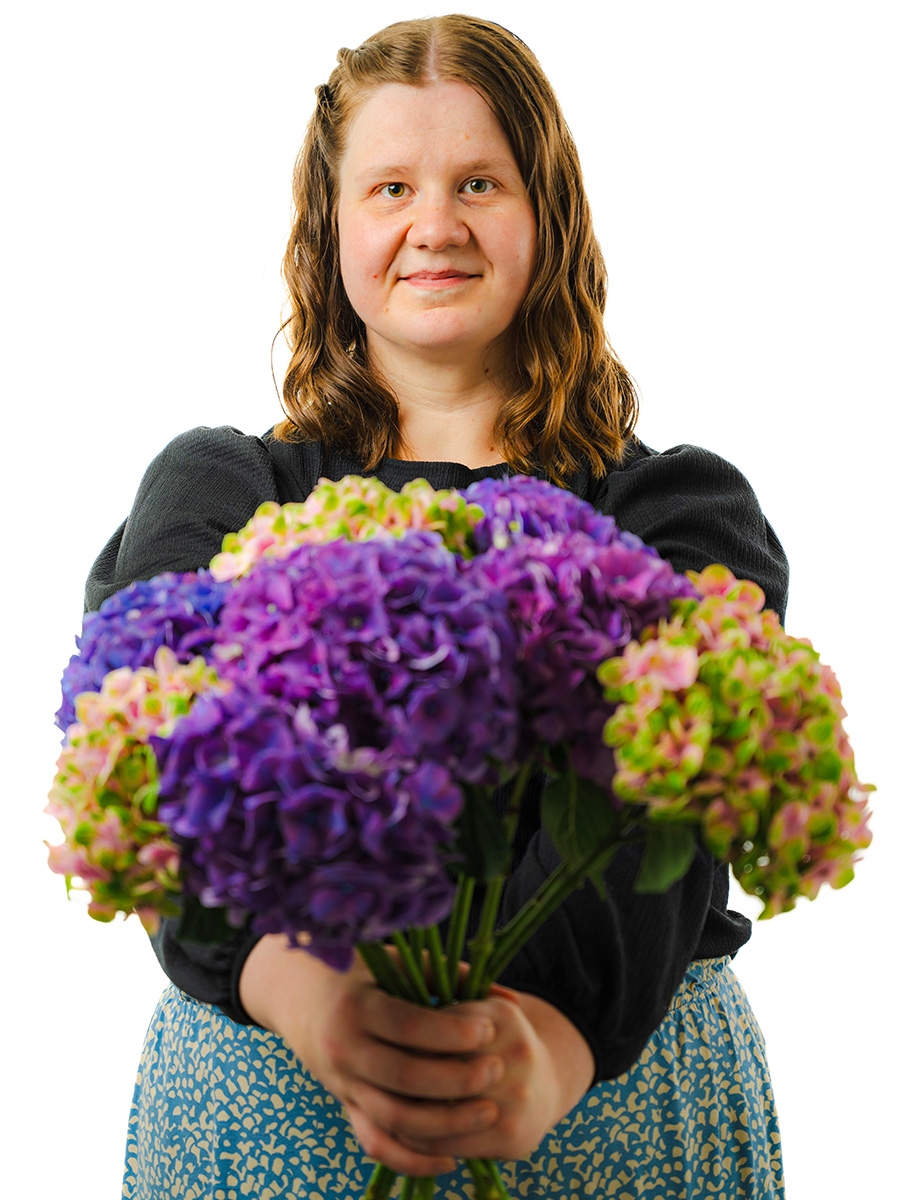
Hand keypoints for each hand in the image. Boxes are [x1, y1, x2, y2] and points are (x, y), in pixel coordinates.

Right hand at [239, 935, 507, 1176]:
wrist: (298, 996)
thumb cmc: (358, 973)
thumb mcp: (394, 964)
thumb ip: (448, 977)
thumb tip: (507, 998)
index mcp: (356, 1008)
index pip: (408, 1026)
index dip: (452, 1032)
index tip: (490, 1030)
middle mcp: (344, 1050)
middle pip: (404, 1076)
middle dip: (457, 1078)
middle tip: (497, 1069)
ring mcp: (343, 1085)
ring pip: (393, 1118)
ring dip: (445, 1123)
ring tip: (488, 1111)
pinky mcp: (346, 1107)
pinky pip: (377, 1144)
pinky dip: (413, 1159)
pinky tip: (451, 1160)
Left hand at [395, 983, 594, 1162]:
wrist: (546, 1084)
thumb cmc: (496, 1042)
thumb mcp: (479, 1011)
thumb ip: (445, 1005)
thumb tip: (395, 1007)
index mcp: (501, 1017)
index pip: (436, 1029)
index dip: (404, 1039)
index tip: (384, 1044)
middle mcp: (516, 1054)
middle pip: (437, 1068)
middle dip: (403, 1075)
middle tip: (375, 1076)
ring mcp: (517, 1098)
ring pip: (439, 1111)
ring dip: (405, 1112)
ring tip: (383, 1104)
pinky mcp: (512, 1137)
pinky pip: (450, 1143)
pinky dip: (420, 1142)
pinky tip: (405, 1132)